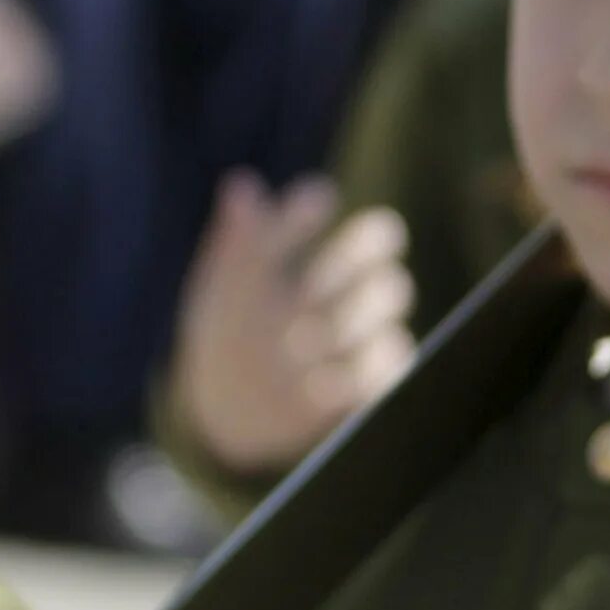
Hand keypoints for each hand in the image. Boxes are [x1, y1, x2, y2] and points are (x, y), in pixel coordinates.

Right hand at [167, 176, 417, 473]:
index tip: (323, 195)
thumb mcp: (219, 291)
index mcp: (238, 298)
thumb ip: (236, 241)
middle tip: (386, 233)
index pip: (268, 240)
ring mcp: (296, 373)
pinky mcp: (322, 410)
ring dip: (385, 298)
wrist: (222, 426)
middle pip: (336, 276)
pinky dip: (390, 355)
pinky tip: (389, 344)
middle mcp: (267, 333)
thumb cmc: (230, 339)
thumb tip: (243, 183)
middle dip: (370, 245)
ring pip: (368, 323)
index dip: (303, 209)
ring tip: (390, 289)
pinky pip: (376, 373)